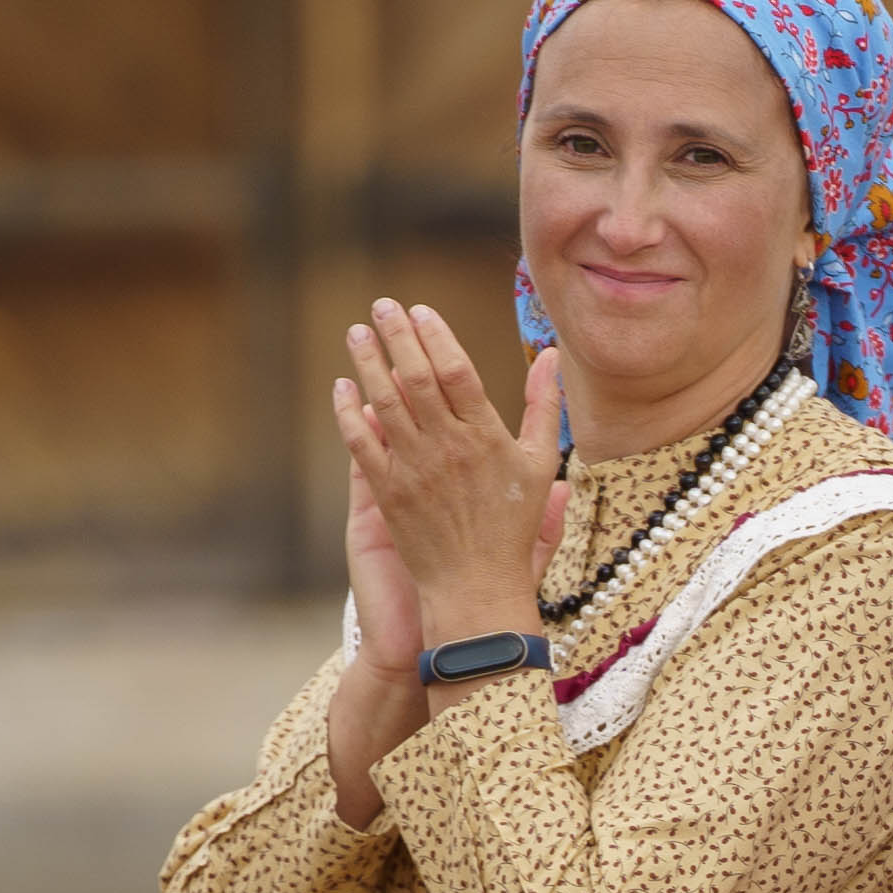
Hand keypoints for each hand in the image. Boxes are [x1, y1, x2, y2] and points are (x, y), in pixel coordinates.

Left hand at [331, 299, 558, 647]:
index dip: (436, 337)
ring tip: (358, 333)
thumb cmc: (512, 525)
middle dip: (397, 337)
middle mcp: (448, 449)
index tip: (421, 310)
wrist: (476, 585)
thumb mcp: (541, 464)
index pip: (456, 372)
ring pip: (385, 403)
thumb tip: (549, 356)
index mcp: (486, 438)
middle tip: (383, 306)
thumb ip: (544, 407)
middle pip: (416, 378)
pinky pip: (362, 443)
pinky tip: (343, 387)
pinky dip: (349, 412)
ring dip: (368, 363)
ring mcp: (414, 469)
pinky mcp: (387, 491)